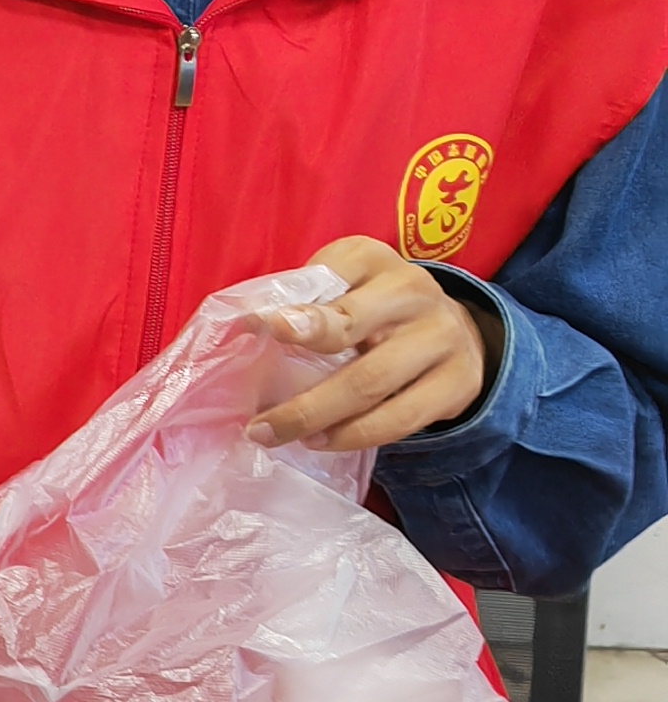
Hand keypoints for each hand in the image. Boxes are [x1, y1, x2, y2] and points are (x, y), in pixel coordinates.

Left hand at [249, 235, 497, 452]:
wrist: (453, 329)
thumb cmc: (369, 306)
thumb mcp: (337, 286)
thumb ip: (297, 301)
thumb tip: (242, 329)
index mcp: (373, 259)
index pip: (331, 277)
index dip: (295, 307)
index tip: (261, 328)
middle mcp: (413, 291)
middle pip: (351, 331)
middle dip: (297, 372)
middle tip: (258, 420)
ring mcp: (442, 336)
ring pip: (372, 383)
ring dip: (317, 416)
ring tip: (276, 435)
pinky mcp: (458, 381)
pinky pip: (402, 418)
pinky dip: (356, 434)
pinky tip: (322, 441)